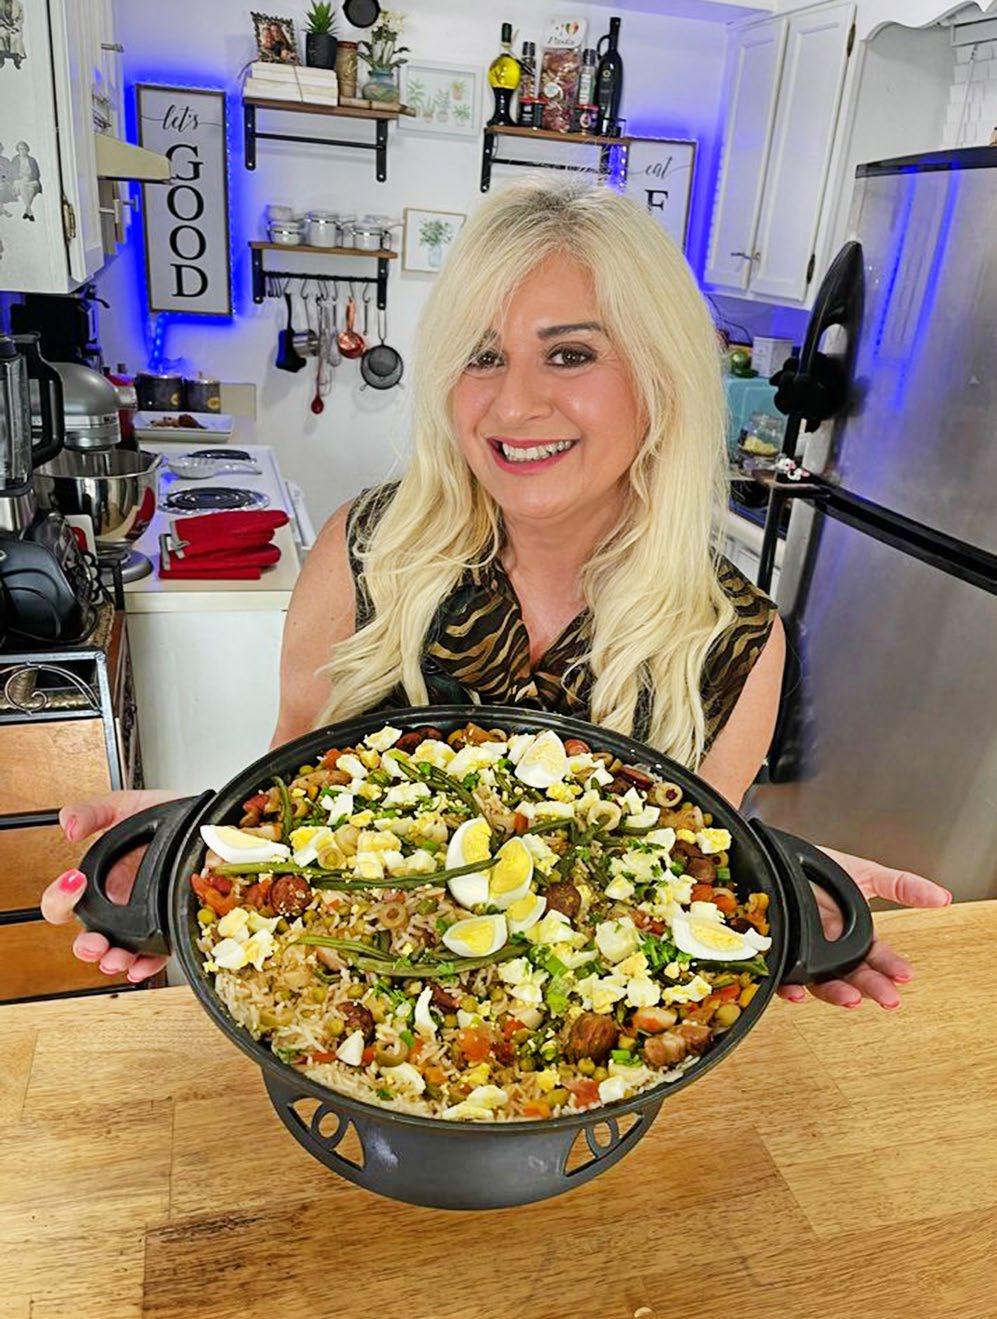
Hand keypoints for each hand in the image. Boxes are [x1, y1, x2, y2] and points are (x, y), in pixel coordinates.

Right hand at [40, 789, 179, 983]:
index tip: (74, 883)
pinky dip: (148, 964)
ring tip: (118, 958)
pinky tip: (142, 965)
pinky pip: (157, 952)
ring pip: (121, 950)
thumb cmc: (165, 813)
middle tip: (95, 944)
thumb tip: (69, 825)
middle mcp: (118, 904)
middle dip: (89, 946)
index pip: (64, 903)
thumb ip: (93, 811)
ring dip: (115, 959)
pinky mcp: (171, 923)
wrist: (206, 819)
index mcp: (100, 881)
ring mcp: (145, 916)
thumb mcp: (125, 805)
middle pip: (91, 937)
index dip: (60, 899)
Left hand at [777, 846, 951, 1010]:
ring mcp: (803, 951)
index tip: (904, 975)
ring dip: (836, 993)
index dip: (890, 967)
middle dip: (872, 987)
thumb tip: (941, 897)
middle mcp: (829, 948)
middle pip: (854, 975)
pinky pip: (783, 975)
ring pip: (821, 982)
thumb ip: (901, 886)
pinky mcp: (778, 950)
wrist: (780, 855)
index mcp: (852, 935)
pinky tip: (797, 991)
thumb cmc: (820, 866)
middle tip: (887, 997)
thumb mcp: (865, 873)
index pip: (876, 957)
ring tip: (850, 997)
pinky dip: (789, 987)